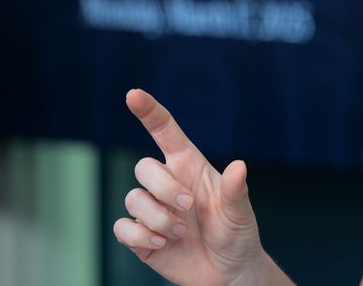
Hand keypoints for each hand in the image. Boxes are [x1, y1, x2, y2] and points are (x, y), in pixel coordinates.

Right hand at [114, 88, 282, 285]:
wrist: (227, 271)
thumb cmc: (236, 233)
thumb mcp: (240, 212)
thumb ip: (237, 191)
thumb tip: (240, 166)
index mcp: (189, 166)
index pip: (164, 131)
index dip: (149, 111)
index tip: (133, 94)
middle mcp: (166, 183)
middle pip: (143, 167)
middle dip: (162, 187)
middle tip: (187, 207)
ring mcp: (151, 208)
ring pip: (132, 198)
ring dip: (157, 218)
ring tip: (180, 233)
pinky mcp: (140, 235)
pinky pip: (122, 227)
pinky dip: (141, 237)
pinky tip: (161, 245)